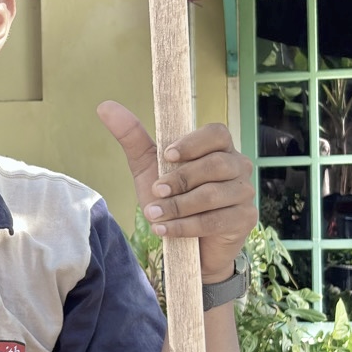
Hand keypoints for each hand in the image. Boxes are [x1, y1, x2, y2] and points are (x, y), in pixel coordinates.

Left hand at [98, 100, 256, 281]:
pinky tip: (165, 230)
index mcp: (219, 147)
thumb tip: (105, 106)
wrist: (188, 245)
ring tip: (154, 215)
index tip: (167, 155)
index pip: (216, 133)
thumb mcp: (149, 167)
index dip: (193, 143)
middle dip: (181, 179)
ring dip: (179, 206)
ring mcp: (245, 193)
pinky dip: (186, 226)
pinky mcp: (246, 219)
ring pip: (214, 195)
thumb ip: (132, 137)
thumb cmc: (171, 198)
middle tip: (156, 191)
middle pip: (216, 164)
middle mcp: (238, 166)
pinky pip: (216, 220)